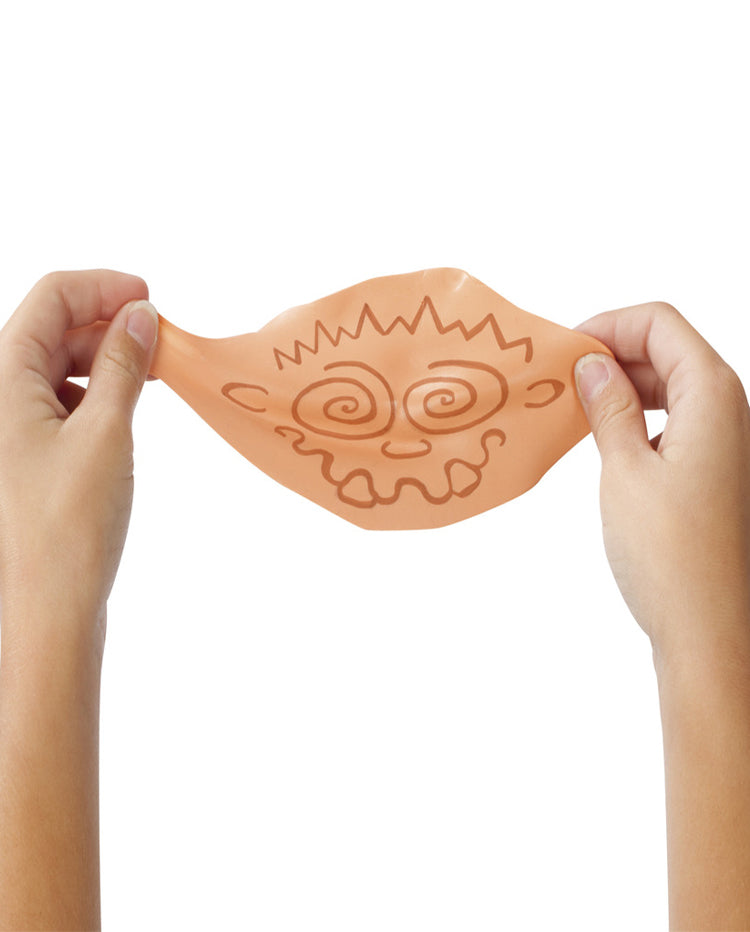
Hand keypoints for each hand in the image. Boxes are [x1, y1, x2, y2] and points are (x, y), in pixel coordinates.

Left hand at [0, 270, 157, 659]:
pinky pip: (54, 403)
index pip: (50, 298)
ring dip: (102, 360)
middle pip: (49, 328)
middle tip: (162, 342)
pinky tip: (121, 412)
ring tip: (149, 376)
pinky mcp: (20, 456)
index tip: (150, 297)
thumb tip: (141, 316)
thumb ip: (124, 365)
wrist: (43, 611)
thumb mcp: (105, 433)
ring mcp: (5, 429)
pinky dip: (92, 395)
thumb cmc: (66, 528)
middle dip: (107, 324)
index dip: (103, 286)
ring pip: (52, 366)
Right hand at [574, 301, 749, 665]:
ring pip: (672, 385)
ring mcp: (727, 442)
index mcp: (713, 396)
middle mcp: (729, 411)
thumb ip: (609, 408)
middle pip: (668, 348)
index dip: (609, 325)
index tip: (565, 350)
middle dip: (613, 352)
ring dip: (624, 385)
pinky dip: (639, 416)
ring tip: (576, 408)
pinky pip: (676, 420)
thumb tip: (592, 364)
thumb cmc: (671, 557)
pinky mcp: (716, 471)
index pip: (660, 323)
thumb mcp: (625, 470)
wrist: (710, 630)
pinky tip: (607, 440)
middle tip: (560, 380)